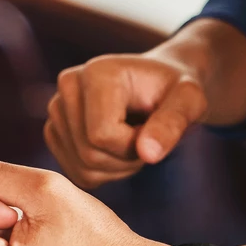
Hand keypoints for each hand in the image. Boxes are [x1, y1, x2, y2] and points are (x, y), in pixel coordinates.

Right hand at [44, 52, 207, 189]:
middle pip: (89, 154)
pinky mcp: (55, 131)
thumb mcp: (190, 101)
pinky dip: (104, 173)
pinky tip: (120, 150)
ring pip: (82, 167)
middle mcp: (68, 85)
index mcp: (97, 72)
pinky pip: (77, 173)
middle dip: (127, 159)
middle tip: (149, 138)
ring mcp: (57, 109)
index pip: (102, 135)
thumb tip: (147, 153)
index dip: (135, 145)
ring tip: (136, 140)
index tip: (155, 128)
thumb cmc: (177, 90)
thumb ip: (173, 123)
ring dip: (118, 168)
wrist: (163, 86)